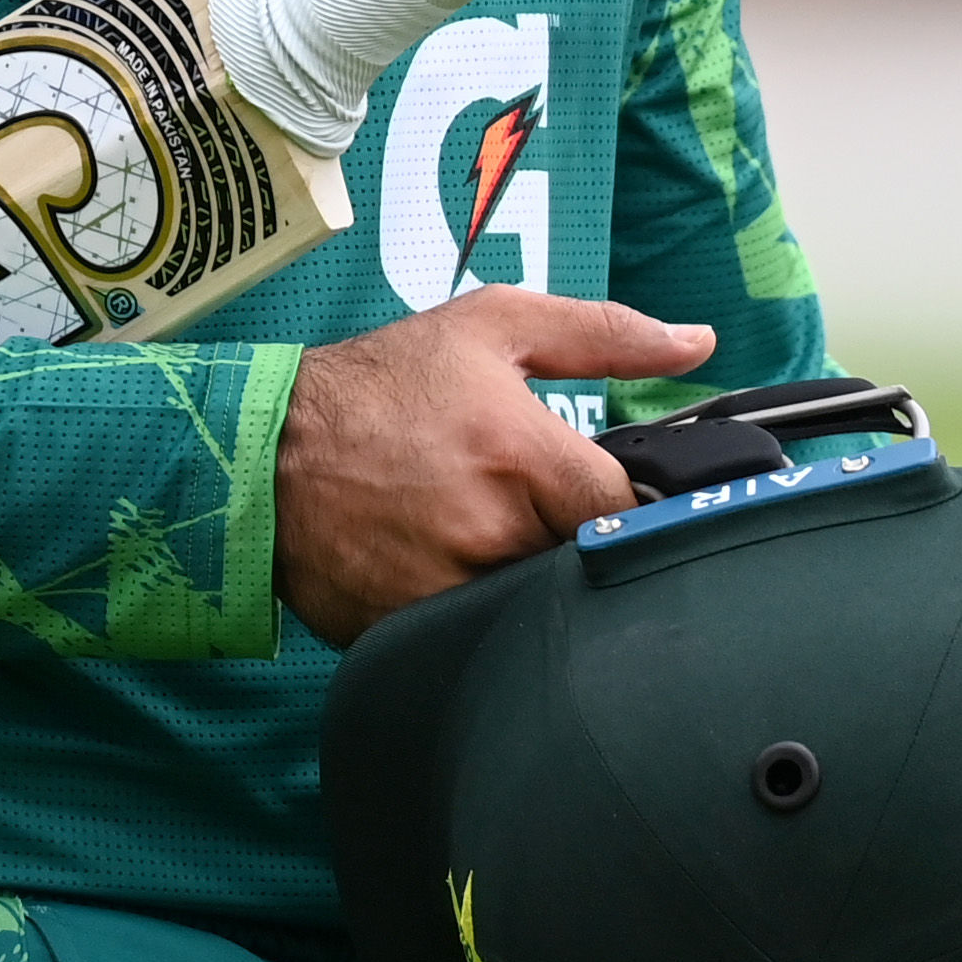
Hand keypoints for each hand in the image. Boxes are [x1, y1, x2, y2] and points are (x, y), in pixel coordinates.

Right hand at [271, 291, 717, 646]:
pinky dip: (470, 609)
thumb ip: (604, 333)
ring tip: (476, 530)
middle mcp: (491, 531)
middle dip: (565, 535)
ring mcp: (447, 591)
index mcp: (522, 455)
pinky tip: (437, 564)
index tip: (592, 488)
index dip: (621, 500)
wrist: (263, 447)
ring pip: (531, 604)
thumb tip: (698, 343)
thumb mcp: (493, 326)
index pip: (627, 510)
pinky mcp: (409, 633)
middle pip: (580, 561)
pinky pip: (474, 635)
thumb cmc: (382, 383)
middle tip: (522, 501)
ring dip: (520, 574)